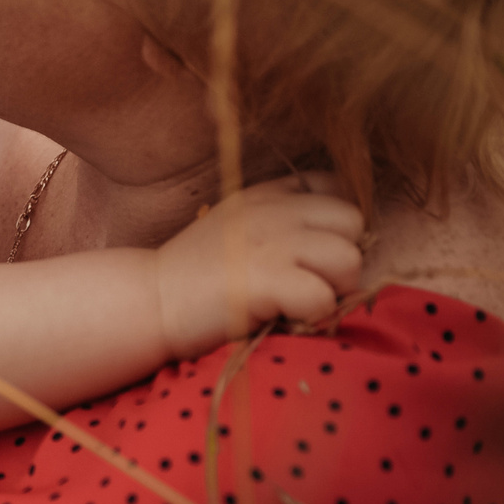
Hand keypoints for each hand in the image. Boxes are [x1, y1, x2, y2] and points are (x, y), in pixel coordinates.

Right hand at [153, 175, 363, 350]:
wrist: (150, 301)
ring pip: (348, 259)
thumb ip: (280, 218)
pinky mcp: (267, 278)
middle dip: (340, 258)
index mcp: (269, 193)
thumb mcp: (237, 224)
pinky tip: (285, 316)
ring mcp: (272, 241)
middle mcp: (275, 209)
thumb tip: (335, 238)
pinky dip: (312, 316)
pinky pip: (323, 297)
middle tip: (308, 282)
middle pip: (353, 223)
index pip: (337, 187)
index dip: (337, 223)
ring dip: (332, 289)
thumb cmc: (195, 274)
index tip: (315, 250)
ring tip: (297, 301)